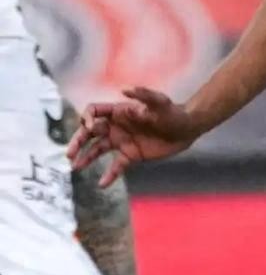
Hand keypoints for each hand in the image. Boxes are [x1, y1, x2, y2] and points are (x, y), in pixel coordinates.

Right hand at [68, 87, 201, 186]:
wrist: (186, 129)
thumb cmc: (173, 112)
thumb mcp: (160, 102)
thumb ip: (144, 95)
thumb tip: (125, 90)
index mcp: (120, 111)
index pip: (94, 111)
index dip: (87, 118)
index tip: (89, 127)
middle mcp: (117, 126)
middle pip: (90, 132)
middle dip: (78, 140)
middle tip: (69, 153)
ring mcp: (122, 141)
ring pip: (97, 149)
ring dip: (86, 157)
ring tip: (75, 167)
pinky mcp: (130, 155)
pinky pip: (115, 166)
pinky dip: (108, 175)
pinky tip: (101, 184)